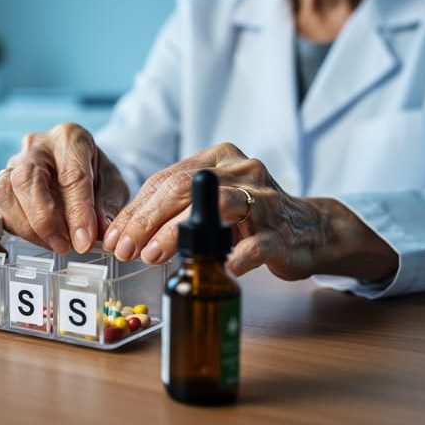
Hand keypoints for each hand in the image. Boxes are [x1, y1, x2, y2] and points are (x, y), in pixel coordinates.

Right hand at [0, 123, 129, 253]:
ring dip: (27, 226)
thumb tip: (98, 232)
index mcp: (70, 138)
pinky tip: (35, 236)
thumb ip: (107, 206)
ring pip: (4, 191)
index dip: (78, 212)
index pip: (72, 175)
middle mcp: (37, 146)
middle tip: (63, 245)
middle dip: (44, 219)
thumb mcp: (113, 185)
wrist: (81, 167)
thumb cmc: (96, 174)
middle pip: (27, 178)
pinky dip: (13, 225)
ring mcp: (14, 161)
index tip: (84, 240)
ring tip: (52, 243)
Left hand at [103, 142, 396, 281]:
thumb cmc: (249, 218)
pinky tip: (220, 267)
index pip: (165, 179)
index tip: (114, 238)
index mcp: (218, 158)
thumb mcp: (208, 203)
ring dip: (179, 233)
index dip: (136, 210)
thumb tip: (124, 234)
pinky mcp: (282, 232)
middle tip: (126, 250)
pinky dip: (237, 255)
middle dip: (148, 221)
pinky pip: (257, 243)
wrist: (310, 230)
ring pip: (217, 208)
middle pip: (184, 188)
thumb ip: (172, 209)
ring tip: (153, 256)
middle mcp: (241, 170)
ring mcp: (265, 199)